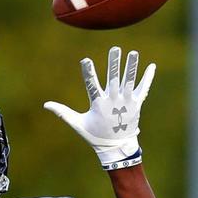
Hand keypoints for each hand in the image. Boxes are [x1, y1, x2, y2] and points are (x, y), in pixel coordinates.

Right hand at [43, 46, 155, 170]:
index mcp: (98, 104)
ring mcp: (126, 103)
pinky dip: (148, 78)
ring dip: (131, 67)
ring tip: (133, 52)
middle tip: (115, 49)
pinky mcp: (136, 105)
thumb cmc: (95, 135)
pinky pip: (143, 89)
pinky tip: (152, 66)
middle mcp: (113, 102)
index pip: (92, 85)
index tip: (85, 60)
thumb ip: (63, 112)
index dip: (89, 73)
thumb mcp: (78, 124)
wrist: (116, 149)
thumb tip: (45, 104)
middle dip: (114, 64)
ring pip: (129, 82)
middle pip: (113, 79)